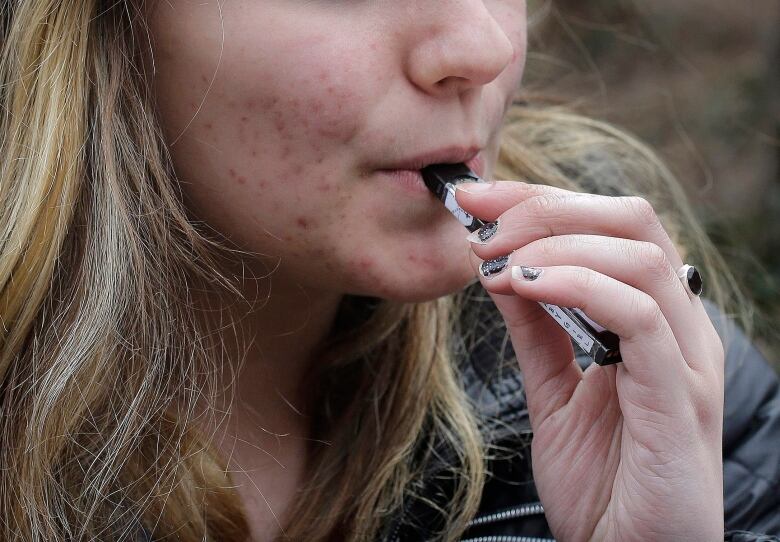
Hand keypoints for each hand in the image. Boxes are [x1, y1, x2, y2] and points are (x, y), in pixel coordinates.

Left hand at [456, 181, 724, 541]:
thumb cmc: (602, 482)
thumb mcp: (554, 391)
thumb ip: (537, 329)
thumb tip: (501, 267)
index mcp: (651, 318)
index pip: (609, 225)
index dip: (540, 200)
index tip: (474, 198)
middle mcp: (678, 326)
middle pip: (630, 220)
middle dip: (544, 206)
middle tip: (478, 221)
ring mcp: (686, 358)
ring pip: (637, 255)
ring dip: (553, 243)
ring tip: (494, 259)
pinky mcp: (680, 396)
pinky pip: (637, 315)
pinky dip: (576, 285)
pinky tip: (522, 287)